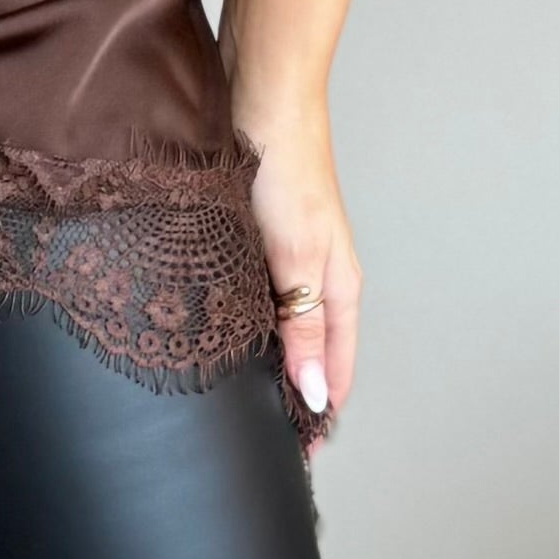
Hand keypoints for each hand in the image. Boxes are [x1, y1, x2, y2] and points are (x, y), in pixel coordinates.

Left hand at [228, 82, 359, 426]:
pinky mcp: (259, 241)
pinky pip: (257, 300)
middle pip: (314, 355)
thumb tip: (313, 395)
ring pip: (283, 328)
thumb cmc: (284, 172)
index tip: (301, 458)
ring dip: (269, 365)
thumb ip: (303, 328)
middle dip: (295, 399)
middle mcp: (317, 279)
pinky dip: (245, 328)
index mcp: (338, 288)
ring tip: (241, 405)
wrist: (261, 101)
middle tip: (266, 444)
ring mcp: (289, 260)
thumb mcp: (294, 259)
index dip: (320, 415)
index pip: (336, 370)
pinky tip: (219, 339)